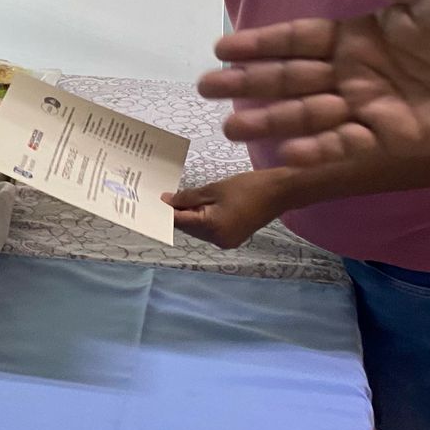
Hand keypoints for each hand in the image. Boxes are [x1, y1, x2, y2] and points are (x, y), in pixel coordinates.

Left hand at [164, 171, 291, 248]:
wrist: (280, 192)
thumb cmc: (247, 187)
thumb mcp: (214, 189)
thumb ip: (187, 197)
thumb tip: (165, 201)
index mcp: (212, 228)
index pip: (179, 222)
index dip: (163, 212)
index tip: (150, 203)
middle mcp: (218, 240)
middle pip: (188, 227)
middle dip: (176, 213)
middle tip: (164, 196)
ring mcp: (226, 242)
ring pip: (198, 229)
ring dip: (189, 215)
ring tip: (180, 198)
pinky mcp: (233, 238)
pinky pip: (209, 229)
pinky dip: (202, 218)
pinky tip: (198, 204)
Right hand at [198, 0, 429, 166]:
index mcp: (357, 39)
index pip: (297, 39)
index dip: (261, 43)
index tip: (222, 46)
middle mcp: (353, 75)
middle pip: (290, 79)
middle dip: (248, 84)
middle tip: (207, 87)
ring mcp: (367, 109)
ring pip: (307, 114)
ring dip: (270, 120)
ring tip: (231, 125)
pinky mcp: (388, 139)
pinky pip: (344, 144)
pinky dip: (316, 148)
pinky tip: (287, 151)